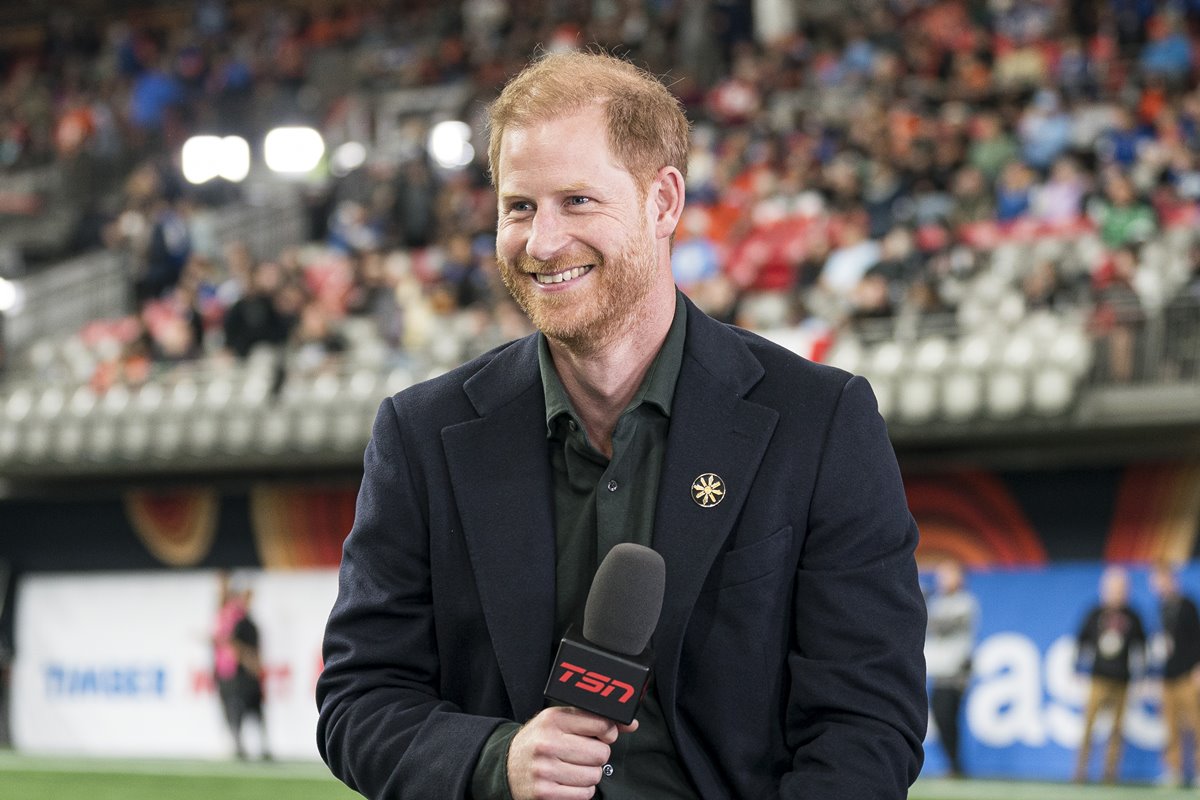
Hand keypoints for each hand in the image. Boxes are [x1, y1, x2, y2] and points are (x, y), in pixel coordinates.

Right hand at [506, 706, 637, 799]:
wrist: (506, 764)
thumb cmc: (540, 739)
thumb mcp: (560, 720)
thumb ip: (594, 719)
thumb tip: (631, 724)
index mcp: (553, 719)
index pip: (602, 725)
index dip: (608, 733)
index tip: (602, 736)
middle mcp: (547, 743)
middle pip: (601, 753)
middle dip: (597, 755)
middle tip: (582, 753)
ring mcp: (545, 770)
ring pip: (595, 776)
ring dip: (589, 774)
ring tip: (572, 767)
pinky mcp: (545, 793)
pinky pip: (584, 794)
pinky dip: (581, 790)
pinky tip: (567, 781)